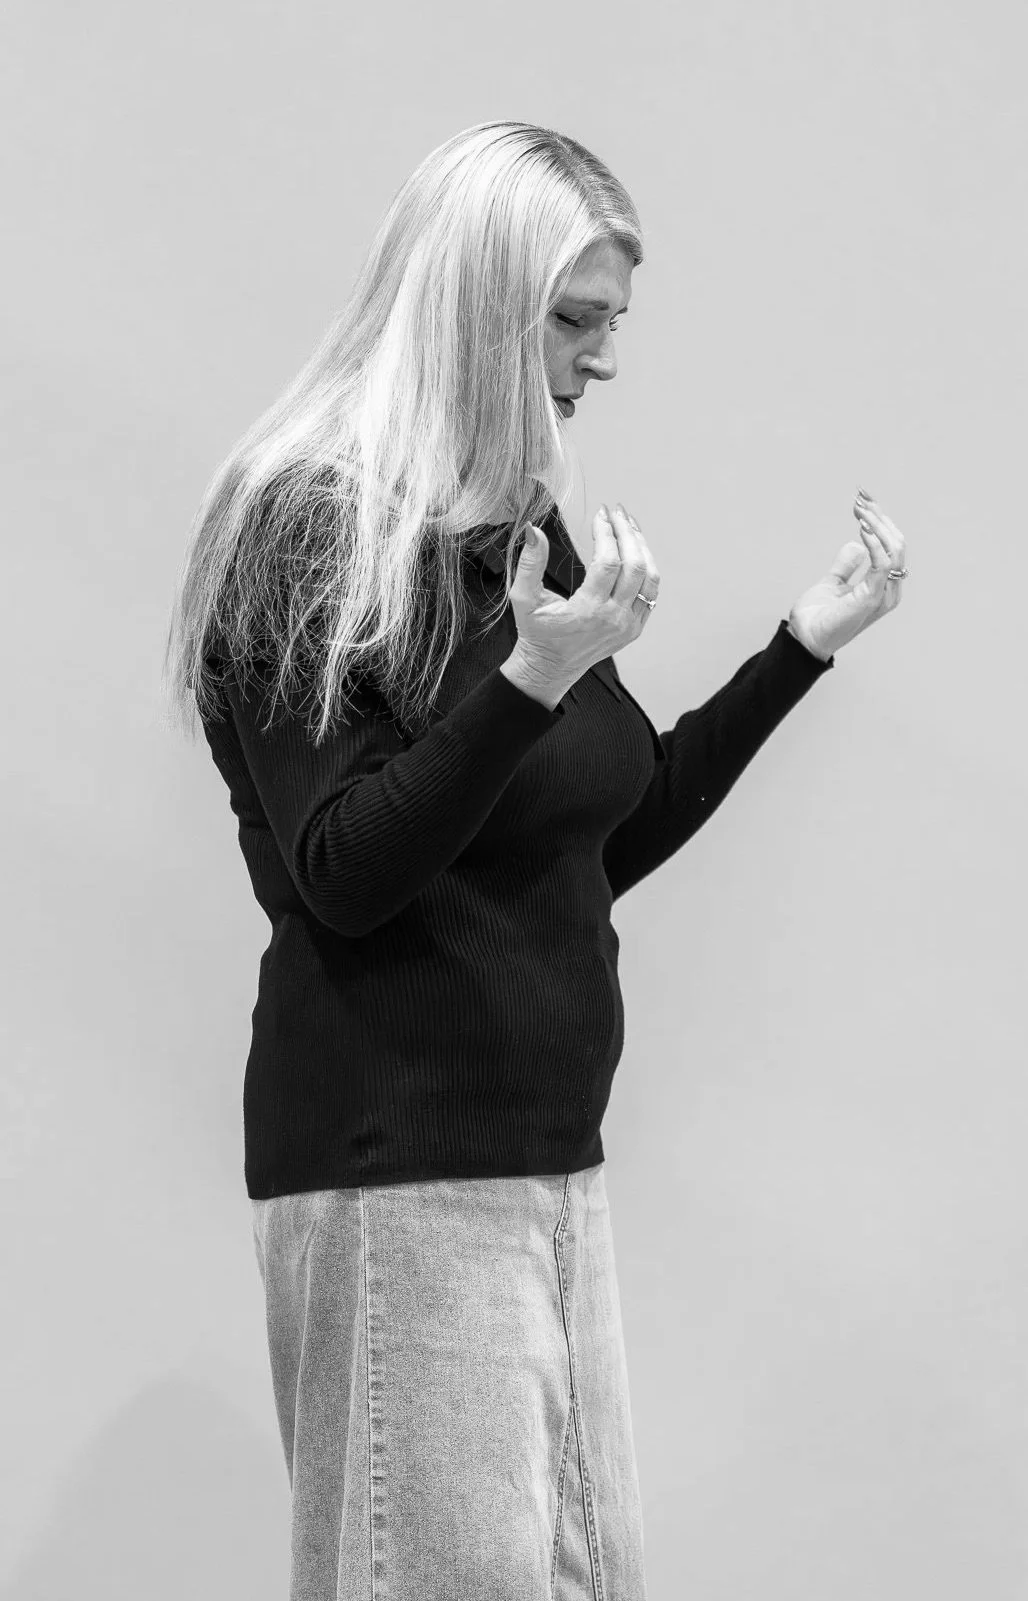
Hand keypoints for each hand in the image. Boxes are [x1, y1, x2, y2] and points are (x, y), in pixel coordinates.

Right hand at [508, 504, 659, 685]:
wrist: (551, 667)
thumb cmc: (536, 633)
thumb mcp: (524, 598)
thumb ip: (529, 563)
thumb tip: (533, 530)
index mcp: (588, 611)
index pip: (608, 562)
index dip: (606, 533)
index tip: (600, 513)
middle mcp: (613, 619)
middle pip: (634, 565)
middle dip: (627, 533)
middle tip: (617, 512)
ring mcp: (628, 625)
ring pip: (649, 579)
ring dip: (642, 547)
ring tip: (629, 526)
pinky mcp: (634, 628)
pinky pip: (650, 593)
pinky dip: (646, 568)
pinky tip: (636, 550)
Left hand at [788, 492, 907, 659]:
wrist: (805, 638)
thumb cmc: (818, 616)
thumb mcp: (833, 582)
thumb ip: (847, 564)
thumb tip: (857, 544)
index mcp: (883, 586)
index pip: (892, 546)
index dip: (879, 520)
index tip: (862, 500)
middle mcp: (889, 590)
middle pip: (897, 543)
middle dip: (880, 517)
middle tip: (861, 498)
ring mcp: (883, 594)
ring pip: (895, 549)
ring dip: (878, 524)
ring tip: (860, 509)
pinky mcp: (873, 597)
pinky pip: (884, 563)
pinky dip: (875, 542)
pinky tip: (862, 527)